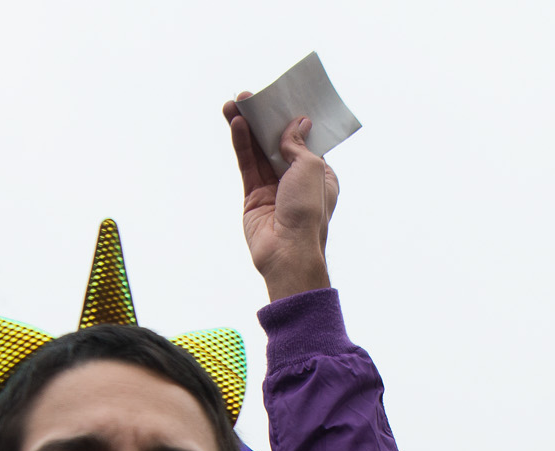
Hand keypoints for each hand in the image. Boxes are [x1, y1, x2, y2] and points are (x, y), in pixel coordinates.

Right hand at [224, 96, 338, 301]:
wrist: (288, 251)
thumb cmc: (308, 213)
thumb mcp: (311, 168)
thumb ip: (299, 144)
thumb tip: (298, 123)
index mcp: (320, 177)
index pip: (305, 143)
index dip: (293, 122)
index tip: (282, 101)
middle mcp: (296, 182)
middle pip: (277, 144)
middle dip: (265, 121)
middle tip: (251, 97)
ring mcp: (274, 189)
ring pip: (258, 152)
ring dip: (247, 128)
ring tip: (234, 103)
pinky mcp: (253, 197)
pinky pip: (247, 165)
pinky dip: (242, 144)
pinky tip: (236, 124)